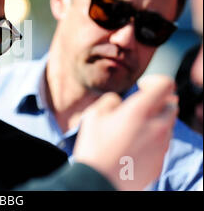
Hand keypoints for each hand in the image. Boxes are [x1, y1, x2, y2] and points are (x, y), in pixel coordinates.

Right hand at [73, 75, 177, 189]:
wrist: (98, 182)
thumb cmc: (93, 147)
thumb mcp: (93, 115)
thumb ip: (110, 100)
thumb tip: (120, 102)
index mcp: (139, 111)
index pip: (165, 85)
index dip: (154, 81)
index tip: (142, 87)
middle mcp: (156, 126)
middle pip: (171, 104)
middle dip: (157, 102)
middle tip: (138, 108)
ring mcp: (161, 146)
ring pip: (167, 124)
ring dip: (155, 121)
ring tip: (133, 129)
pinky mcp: (160, 161)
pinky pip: (162, 143)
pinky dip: (153, 139)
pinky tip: (134, 145)